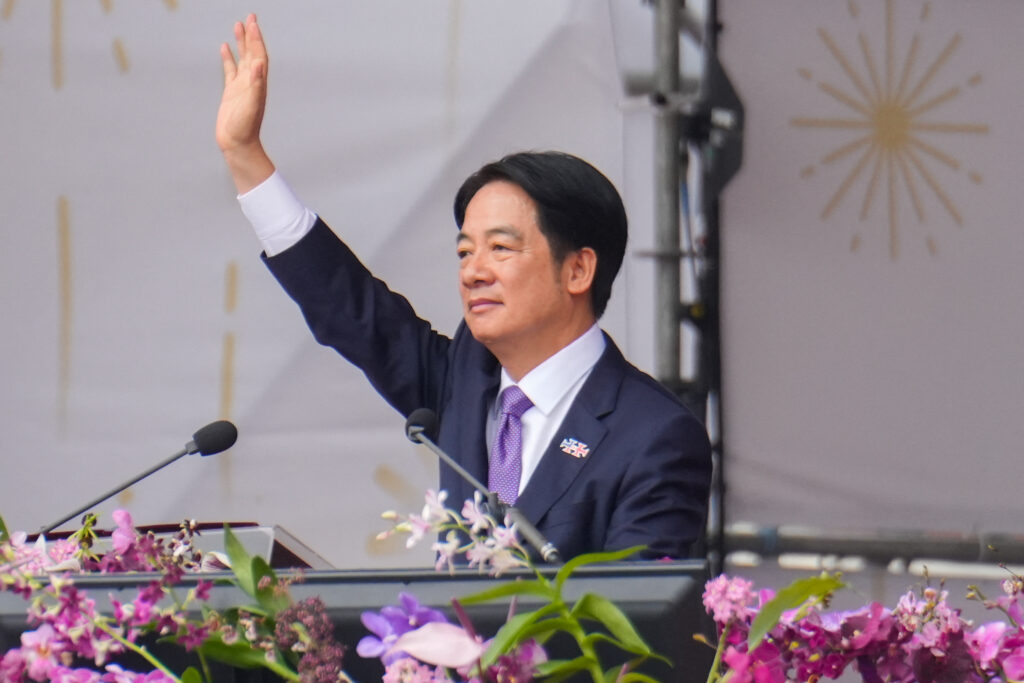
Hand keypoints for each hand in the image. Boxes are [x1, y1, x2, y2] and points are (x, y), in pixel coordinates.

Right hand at [216, 14, 273, 191]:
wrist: (238, 144)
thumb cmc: (245, 128)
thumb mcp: (251, 106)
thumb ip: (256, 85)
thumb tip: (259, 65)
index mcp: (258, 83)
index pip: (259, 55)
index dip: (256, 38)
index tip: (253, 21)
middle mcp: (252, 82)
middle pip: (253, 52)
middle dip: (251, 34)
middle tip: (250, 16)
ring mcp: (242, 86)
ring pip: (243, 58)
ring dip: (241, 42)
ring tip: (238, 25)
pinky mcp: (232, 92)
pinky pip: (230, 70)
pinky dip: (229, 57)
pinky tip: (225, 47)